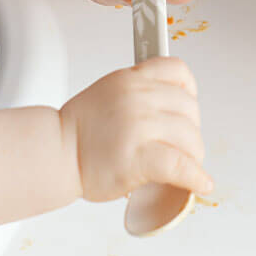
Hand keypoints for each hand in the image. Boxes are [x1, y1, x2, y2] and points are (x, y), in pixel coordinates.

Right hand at [59, 56, 211, 201]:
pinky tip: (200, 183)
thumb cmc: (78, 130)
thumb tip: (168, 109)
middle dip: (191, 132)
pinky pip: (180, 165)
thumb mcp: (109, 91)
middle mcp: (137, 97)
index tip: (189, 107)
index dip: (189, 91)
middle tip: (184, 147)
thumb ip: (138, 93)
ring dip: (194, 157)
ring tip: (186, 167)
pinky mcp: (138, 157)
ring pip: (190, 138)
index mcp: (130, 79)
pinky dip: (195, 177)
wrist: (55, 153)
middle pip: (189, 110)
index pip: (177, 71)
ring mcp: (139, 126)